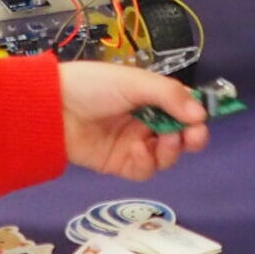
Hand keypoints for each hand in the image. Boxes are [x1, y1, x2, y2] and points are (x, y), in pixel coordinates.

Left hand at [59, 62, 210, 180]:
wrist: (53, 108)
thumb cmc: (94, 86)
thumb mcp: (135, 82)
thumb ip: (169, 96)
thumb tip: (201, 114)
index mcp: (151, 98)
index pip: (183, 110)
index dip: (196, 117)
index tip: (201, 120)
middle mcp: (146, 122)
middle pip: (180, 137)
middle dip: (191, 138)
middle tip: (193, 136)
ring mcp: (134, 145)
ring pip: (166, 157)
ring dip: (170, 151)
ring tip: (163, 140)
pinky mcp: (120, 164)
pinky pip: (144, 171)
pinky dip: (146, 162)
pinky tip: (136, 149)